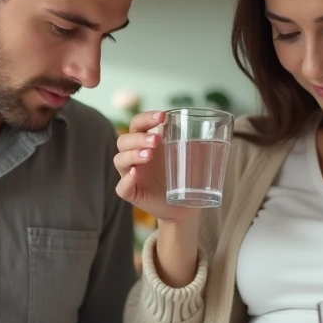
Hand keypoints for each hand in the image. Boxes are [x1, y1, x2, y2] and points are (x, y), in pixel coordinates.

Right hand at [114, 110, 200, 226]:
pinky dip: (127, 179)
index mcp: (146, 143)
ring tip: (149, 155)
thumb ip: (191, 140)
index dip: (145, 118)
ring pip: (119, 160)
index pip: (137, 124)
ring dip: (132, 154)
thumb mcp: (191, 156)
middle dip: (139, 138)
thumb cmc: (186, 177)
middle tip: (157, 140)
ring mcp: (131, 175)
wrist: (186, 206)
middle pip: (124, 141)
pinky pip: (122, 187)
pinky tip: (135, 174)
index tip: (162, 116)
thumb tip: (203, 123)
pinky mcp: (132, 194)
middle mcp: (135, 157)